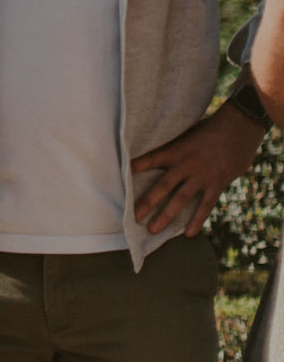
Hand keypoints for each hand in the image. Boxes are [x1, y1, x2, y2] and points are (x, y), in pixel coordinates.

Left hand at [130, 100, 263, 236]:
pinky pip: (205, 205)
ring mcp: (202, 176)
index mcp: (177, 149)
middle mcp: (186, 164)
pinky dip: (197, 220)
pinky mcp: (217, 183)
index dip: (137, 166)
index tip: (122, 175)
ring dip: (167, 216)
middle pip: (163, 185)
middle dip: (148, 202)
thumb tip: (160, 157)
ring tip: (153, 230)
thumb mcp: (189, 132)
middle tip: (134, 217)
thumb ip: (176, 147)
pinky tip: (189, 234)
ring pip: (181, 199)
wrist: (239, 127)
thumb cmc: (211, 128)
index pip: (152, 158)